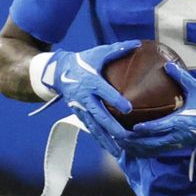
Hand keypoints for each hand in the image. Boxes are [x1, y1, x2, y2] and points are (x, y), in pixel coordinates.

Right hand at [38, 41, 139, 156]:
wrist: (58, 72)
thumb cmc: (83, 61)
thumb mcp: (98, 53)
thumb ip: (118, 49)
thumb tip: (138, 43)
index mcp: (91, 82)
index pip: (104, 92)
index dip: (116, 100)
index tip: (128, 109)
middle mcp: (85, 98)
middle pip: (100, 115)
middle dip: (113, 128)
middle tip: (127, 137)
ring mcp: (81, 108)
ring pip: (94, 127)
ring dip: (106, 140)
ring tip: (119, 153)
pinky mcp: (79, 114)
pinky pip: (91, 129)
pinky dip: (100, 140)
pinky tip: (111, 149)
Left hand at [116, 62, 195, 156]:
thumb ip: (183, 78)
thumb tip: (168, 65)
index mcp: (183, 121)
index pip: (164, 127)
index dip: (150, 128)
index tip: (136, 127)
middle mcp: (176, 136)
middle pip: (152, 143)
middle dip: (135, 141)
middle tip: (118, 135)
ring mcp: (172, 144)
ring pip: (150, 151)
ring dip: (133, 147)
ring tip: (117, 141)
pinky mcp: (170, 148)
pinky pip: (151, 153)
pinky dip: (138, 151)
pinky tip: (126, 146)